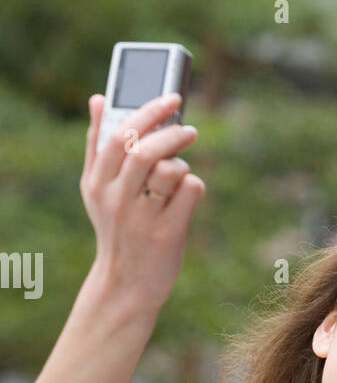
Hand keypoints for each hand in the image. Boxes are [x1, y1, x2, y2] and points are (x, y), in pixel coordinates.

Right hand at [80, 93, 205, 312]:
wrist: (126, 284)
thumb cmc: (116, 228)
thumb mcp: (96, 190)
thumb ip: (97, 144)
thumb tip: (99, 98)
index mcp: (98, 183)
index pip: (120, 136)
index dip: (149, 111)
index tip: (171, 97)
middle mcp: (117, 198)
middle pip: (145, 150)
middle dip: (172, 132)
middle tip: (189, 130)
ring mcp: (143, 217)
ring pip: (170, 169)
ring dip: (182, 163)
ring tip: (181, 171)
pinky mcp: (168, 233)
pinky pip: (190, 192)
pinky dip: (194, 186)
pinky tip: (186, 196)